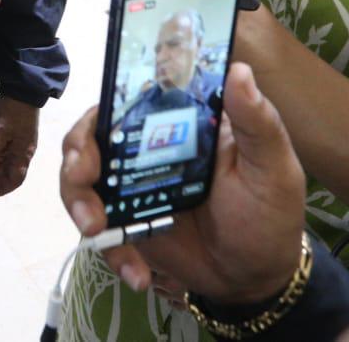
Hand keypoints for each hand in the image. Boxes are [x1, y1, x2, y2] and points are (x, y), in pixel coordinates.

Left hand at [0, 96, 40, 195]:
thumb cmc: (11, 111)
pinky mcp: (18, 136)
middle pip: (10, 173)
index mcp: (23, 154)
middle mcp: (24, 152)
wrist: (22, 89)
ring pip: (7, 162)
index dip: (3, 189)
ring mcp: (22, 144)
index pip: (16, 180)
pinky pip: (6, 152)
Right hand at [59, 63, 304, 304]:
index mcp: (178, 123)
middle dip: (76, 157)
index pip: (130, 98)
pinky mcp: (126, 224)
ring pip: (81, 180)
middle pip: (92, 136)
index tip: (96, 127)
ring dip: (78, 202)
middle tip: (81, 179)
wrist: (257, 278)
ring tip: (95, 230)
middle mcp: (147, 148)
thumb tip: (240, 69)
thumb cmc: (269, 213)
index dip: (104, 106)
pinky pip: (99, 229)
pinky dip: (110, 250)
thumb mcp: (272, 167)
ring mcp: (131, 187)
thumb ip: (258, 123)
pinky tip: (137, 274)